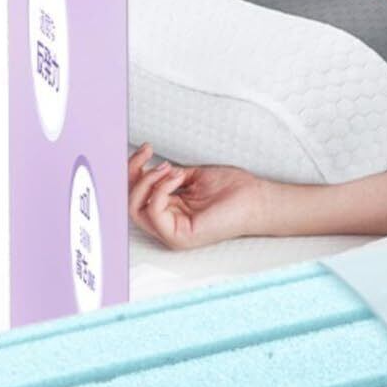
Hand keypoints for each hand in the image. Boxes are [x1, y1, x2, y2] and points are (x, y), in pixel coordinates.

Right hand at [127, 148, 268, 249]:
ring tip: (170, 169)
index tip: (147, 149)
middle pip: (130, 202)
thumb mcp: (191, 176)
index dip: (133, 170)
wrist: (256, 198)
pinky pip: (153, 211)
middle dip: (133, 173)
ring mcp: (172, 234)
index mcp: (170, 212)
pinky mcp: (178, 237)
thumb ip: (166, 176)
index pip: (136, 195)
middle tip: (148, 153)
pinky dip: (161, 189)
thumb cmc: (232, 188)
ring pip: (135, 208)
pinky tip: (177, 178)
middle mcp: (167, 225)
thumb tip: (146, 167)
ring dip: (147, 181)